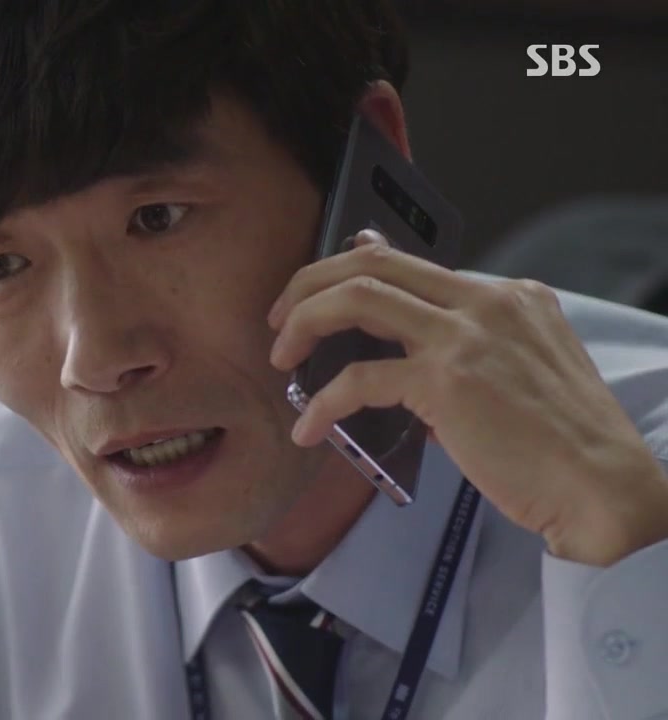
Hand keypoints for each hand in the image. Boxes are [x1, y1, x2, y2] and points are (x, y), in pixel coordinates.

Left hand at [267, 229, 667, 566]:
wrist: (602, 488)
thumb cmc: (559, 444)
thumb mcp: (519, 372)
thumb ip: (462, 349)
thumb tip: (393, 346)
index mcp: (508, 294)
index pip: (407, 262)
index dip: (347, 273)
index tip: (315, 298)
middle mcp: (487, 300)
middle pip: (373, 261)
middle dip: (311, 283)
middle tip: (281, 319)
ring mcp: (467, 335)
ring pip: (357, 297)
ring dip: (304, 323)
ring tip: (283, 358)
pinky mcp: (447, 381)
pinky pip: (359, 378)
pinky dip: (323, 403)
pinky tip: (310, 428)